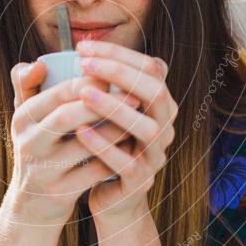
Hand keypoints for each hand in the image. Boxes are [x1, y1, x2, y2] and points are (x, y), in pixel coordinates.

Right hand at [8, 59, 141, 222]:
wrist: (33, 201)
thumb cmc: (38, 146)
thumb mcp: (28, 116)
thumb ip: (28, 84)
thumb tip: (41, 63)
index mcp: (22, 117)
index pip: (57, 93)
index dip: (91, 82)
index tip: (118, 76)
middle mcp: (28, 143)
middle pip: (65, 117)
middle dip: (103, 104)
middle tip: (135, 97)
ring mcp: (43, 170)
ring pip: (83, 146)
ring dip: (114, 131)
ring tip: (137, 119)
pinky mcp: (60, 192)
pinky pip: (94, 172)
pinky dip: (115, 157)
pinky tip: (131, 147)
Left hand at [74, 40, 177, 219]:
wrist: (114, 198)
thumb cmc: (107, 145)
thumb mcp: (108, 113)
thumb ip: (105, 84)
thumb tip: (85, 49)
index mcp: (159, 105)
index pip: (151, 68)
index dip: (119, 54)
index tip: (83, 47)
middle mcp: (164, 126)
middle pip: (155, 92)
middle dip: (119, 72)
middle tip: (84, 63)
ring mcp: (155, 155)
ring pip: (146, 127)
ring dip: (114, 107)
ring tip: (83, 93)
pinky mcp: (140, 181)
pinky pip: (126, 162)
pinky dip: (104, 145)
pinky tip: (80, 131)